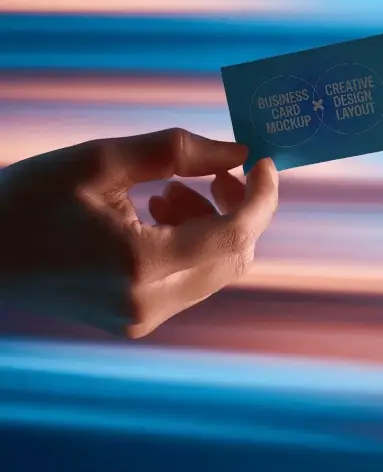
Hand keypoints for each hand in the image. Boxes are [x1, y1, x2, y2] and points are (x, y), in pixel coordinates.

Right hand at [0, 128, 277, 336]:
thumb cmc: (28, 198)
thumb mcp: (101, 160)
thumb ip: (178, 152)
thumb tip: (239, 151)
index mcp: (139, 264)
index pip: (234, 236)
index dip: (261, 197)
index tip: (264, 162)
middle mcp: (146, 302)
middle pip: (233, 258)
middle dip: (238, 209)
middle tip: (214, 172)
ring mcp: (139, 318)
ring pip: (215, 271)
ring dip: (211, 224)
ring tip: (167, 190)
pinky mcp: (132, 320)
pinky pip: (188, 281)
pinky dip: (190, 243)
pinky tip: (155, 211)